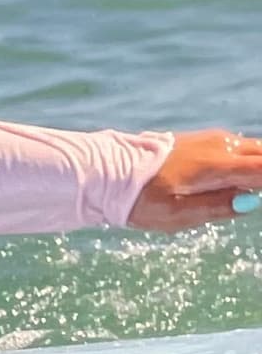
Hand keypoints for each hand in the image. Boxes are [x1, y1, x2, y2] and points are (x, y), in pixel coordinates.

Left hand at [127, 130, 261, 232]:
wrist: (107, 171)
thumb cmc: (140, 199)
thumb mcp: (176, 214)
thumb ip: (215, 208)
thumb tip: (250, 203)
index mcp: (215, 166)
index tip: (261, 195)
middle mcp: (218, 146)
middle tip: (256, 192)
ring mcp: (211, 140)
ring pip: (253, 149)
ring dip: (257, 167)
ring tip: (243, 191)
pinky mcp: (203, 140)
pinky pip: (238, 148)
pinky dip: (248, 161)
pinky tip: (237, 182)